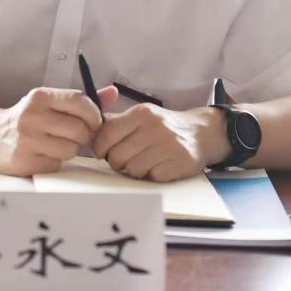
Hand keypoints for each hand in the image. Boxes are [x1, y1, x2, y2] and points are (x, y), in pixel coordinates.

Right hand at [0, 85, 117, 176]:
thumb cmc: (29, 118)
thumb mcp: (50, 103)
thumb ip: (82, 100)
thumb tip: (113, 92)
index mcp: (40, 96)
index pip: (79, 101)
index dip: (94, 115)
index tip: (95, 122)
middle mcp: (32, 115)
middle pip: (79, 129)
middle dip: (83, 136)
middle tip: (75, 136)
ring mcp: (27, 139)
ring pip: (70, 149)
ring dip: (69, 150)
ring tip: (56, 144)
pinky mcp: (24, 161)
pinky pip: (56, 164)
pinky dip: (55, 162)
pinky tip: (43, 154)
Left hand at [92, 104, 228, 182]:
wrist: (201, 132)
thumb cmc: (164, 126)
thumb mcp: (142, 115)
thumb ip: (117, 121)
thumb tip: (89, 127)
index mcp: (142, 113)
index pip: (107, 134)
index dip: (100, 148)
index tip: (103, 152)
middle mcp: (154, 127)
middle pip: (117, 156)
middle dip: (116, 162)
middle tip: (124, 160)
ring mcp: (168, 145)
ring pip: (133, 170)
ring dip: (134, 171)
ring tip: (143, 162)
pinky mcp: (179, 163)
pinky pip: (152, 178)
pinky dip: (152, 176)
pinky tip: (158, 166)